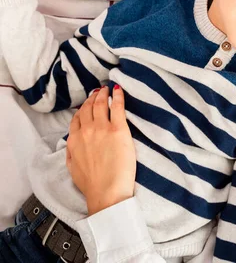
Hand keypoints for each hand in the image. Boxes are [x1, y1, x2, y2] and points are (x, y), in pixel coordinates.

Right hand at [66, 85, 136, 215]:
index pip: (77, 118)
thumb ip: (71, 152)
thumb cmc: (91, 184)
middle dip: (93, 97)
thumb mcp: (72, 167)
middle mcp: (86, 131)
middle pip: (89, 108)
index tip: (87, 104)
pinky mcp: (119, 130)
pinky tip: (118, 91)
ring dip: (103, 94)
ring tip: (106, 89)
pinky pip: (117, 107)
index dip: (83, 108)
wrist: (106, 191)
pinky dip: (117, 97)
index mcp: (74, 140)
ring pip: (101, 105)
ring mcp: (102, 129)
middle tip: (98, 91)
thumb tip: (72, 144)